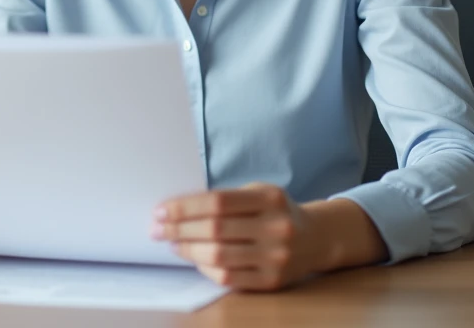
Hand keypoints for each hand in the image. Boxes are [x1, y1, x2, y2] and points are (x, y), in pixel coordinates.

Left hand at [152, 183, 317, 290]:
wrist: (316, 238)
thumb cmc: (275, 212)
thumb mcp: (259, 193)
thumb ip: (226, 199)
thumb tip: (178, 209)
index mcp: (270, 198)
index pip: (218, 202)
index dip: (185, 207)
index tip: (161, 210)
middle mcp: (276, 228)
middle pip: (215, 230)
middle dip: (179, 229)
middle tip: (157, 228)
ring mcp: (276, 257)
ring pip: (219, 256)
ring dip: (187, 250)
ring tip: (172, 243)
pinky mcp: (272, 281)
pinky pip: (229, 278)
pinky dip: (205, 268)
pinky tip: (194, 259)